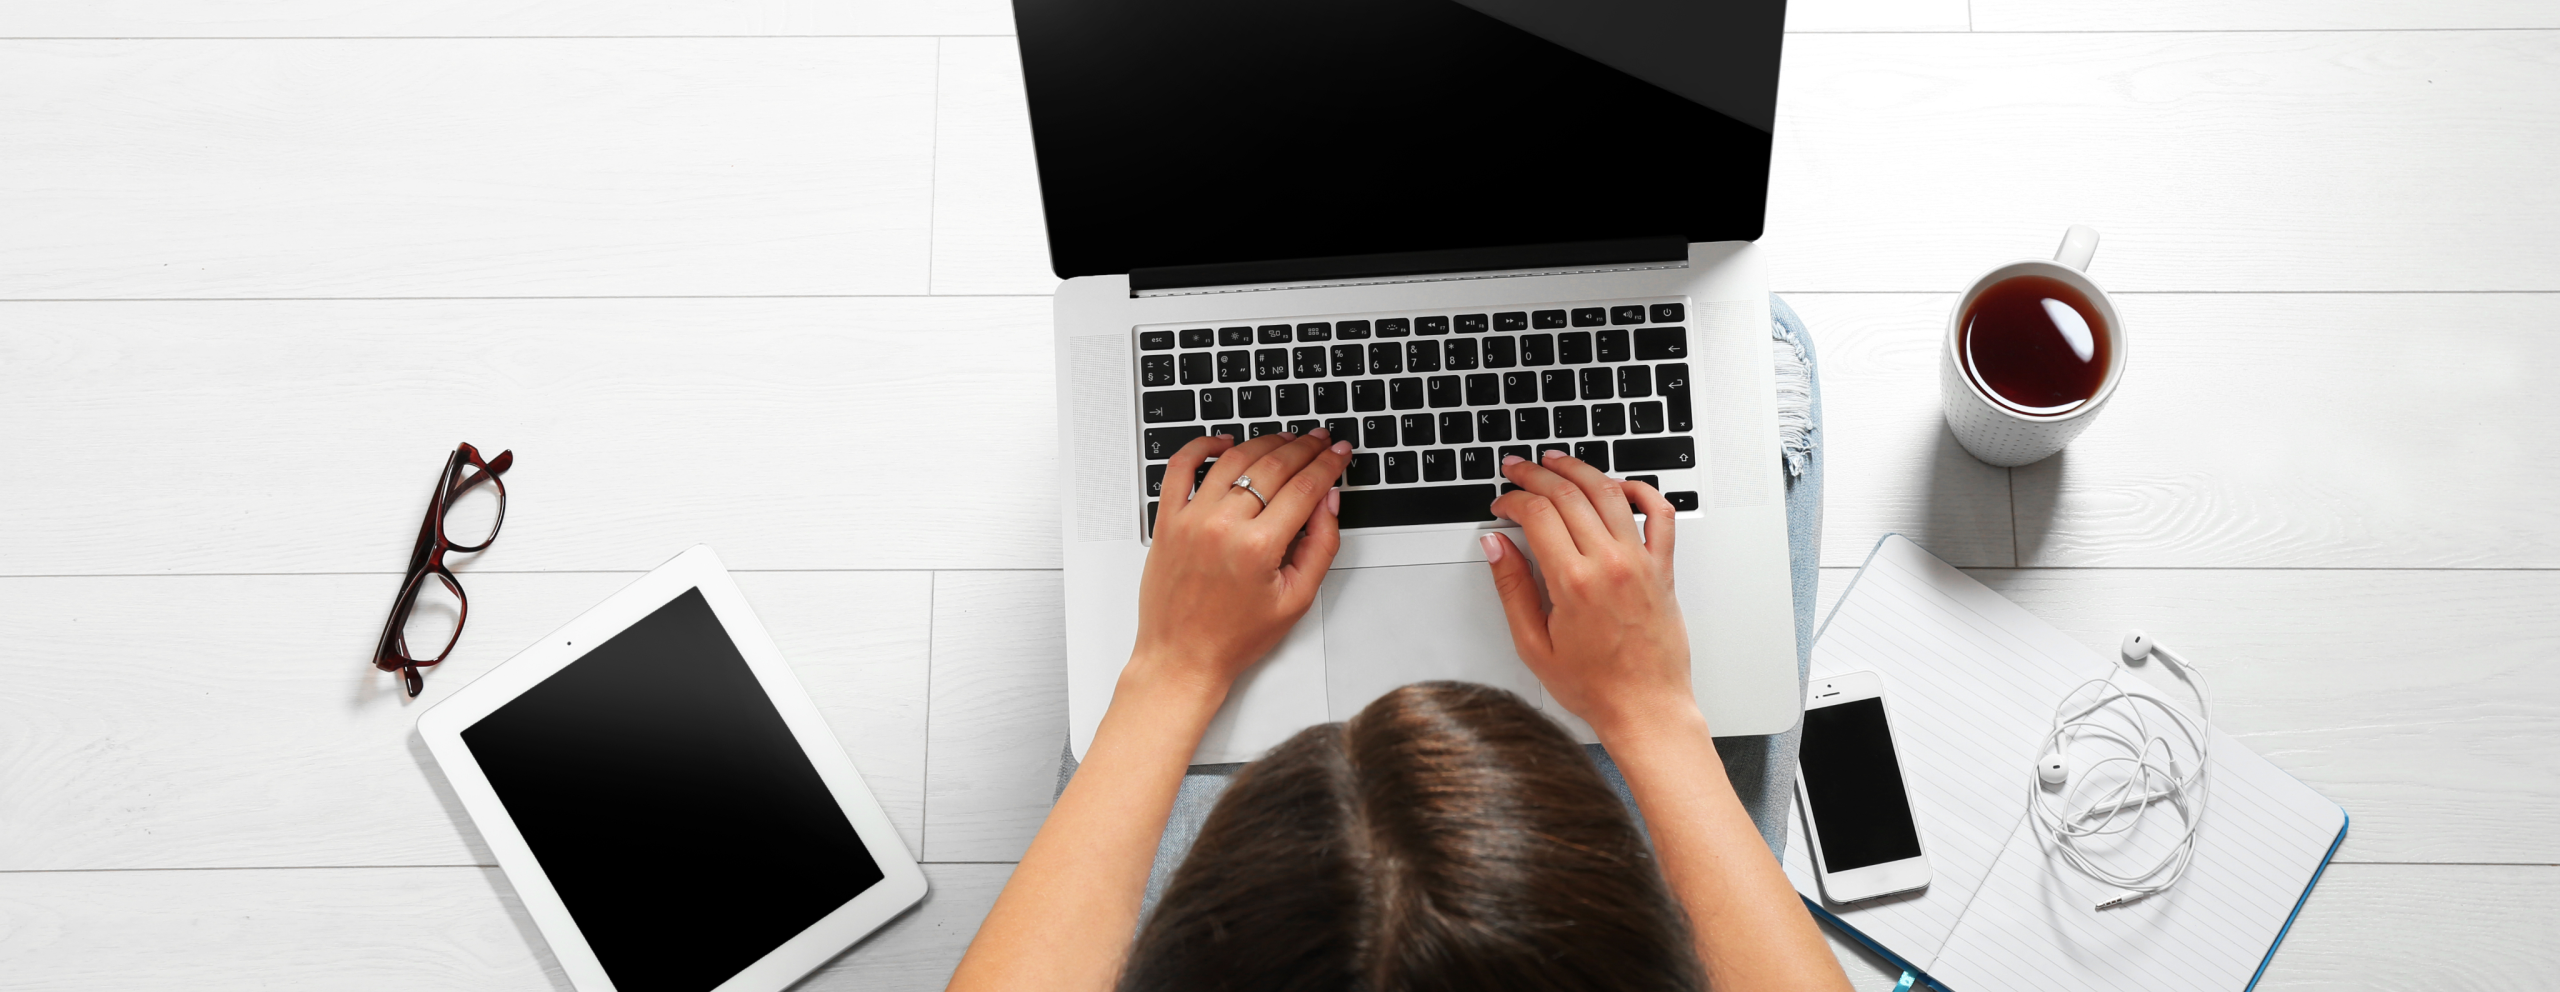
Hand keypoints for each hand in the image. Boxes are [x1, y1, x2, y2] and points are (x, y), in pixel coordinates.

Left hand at [1127, 430, 1353, 697]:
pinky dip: (1202, 446)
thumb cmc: (1235, 636)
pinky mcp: (1167, 520)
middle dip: (1304, 447)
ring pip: (1234, 459)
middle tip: (1321, 440)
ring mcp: (1191, 519)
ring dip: (1265, 442)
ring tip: (1286, 440)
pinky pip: (1181, 467)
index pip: (1305, 486)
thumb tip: (1329, 500)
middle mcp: (1223, 525)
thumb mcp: (1297, 598)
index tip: (1340, 452)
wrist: (1183, 657)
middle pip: (1273, 465)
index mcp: (1259, 547)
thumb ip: (1321, 544)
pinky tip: (1224, 442)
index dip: (1329, 463)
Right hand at [1482, 450, 1696, 738]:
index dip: (1512, 499)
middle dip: (1536, 474)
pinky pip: (1660, 514)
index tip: (1501, 504)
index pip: (1537, 514)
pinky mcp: (1662, 568)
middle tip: (1517, 469)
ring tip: (1557, 462)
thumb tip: (1496, 546)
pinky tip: (1619, 485)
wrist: (1645, 707)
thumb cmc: (1595, 686)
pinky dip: (1641, 490)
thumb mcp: (1533, 644)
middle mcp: (1610, 564)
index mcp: (1574, 582)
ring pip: (1609, 492)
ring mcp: (1640, 562)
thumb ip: (1512, 588)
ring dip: (1579, 469)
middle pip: (1568, 494)